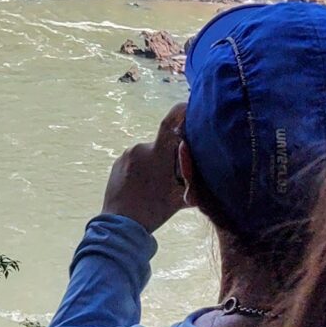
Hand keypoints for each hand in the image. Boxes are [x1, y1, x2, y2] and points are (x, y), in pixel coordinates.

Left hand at [103, 102, 188, 233]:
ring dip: (155, 164)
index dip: (180, 111)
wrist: (121, 222)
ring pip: (149, 153)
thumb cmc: (154, 210)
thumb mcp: (180, 198)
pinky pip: (136, 160)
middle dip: (169, 155)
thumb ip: (193, 181)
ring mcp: (127, 154)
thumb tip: (207, 173)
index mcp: (157, 154)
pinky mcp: (118, 162)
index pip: (170, 124)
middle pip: (161, 144)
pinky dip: (142, 168)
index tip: (188, 104)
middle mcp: (140, 148)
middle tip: (172, 177)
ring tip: (154, 186)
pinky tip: (142, 186)